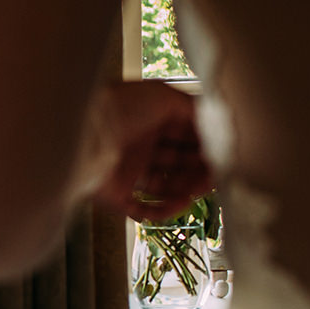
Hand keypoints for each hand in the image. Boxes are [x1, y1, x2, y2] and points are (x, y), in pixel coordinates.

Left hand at [87, 81, 212, 220]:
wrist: (85, 130)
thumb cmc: (120, 106)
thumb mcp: (164, 96)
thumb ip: (195, 109)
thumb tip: (218, 125)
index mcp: (152, 121)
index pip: (188, 139)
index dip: (207, 148)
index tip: (224, 157)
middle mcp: (141, 146)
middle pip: (180, 164)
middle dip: (200, 172)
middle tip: (216, 177)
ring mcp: (128, 171)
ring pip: (166, 188)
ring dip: (186, 192)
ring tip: (196, 192)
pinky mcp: (116, 195)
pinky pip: (144, 210)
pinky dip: (163, 212)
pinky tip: (178, 205)